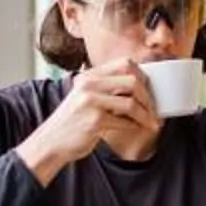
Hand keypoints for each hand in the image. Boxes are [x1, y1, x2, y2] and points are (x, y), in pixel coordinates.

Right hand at [17, 62, 163, 180]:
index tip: (149, 89)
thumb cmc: (72, 122)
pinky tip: (138, 129)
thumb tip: (138, 87)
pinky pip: (124, 121)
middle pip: (132, 80)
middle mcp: (89, 84)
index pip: (125, 63)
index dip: (142, 75)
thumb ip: (105, 89)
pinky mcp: (94, 120)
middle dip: (148, 97)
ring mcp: (91, 102)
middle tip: (154, 109)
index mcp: (88, 76)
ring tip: (152, 123)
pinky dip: (135, 126)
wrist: (51, 142)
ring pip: (131, 102)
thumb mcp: (84, 98)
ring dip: (146, 114)